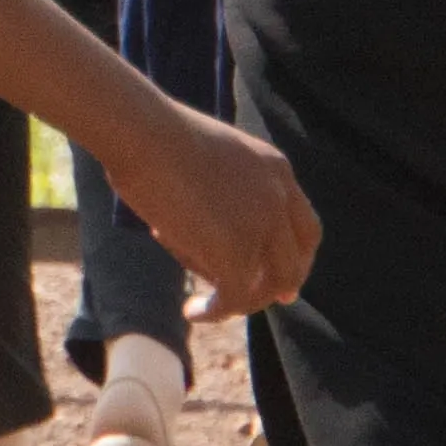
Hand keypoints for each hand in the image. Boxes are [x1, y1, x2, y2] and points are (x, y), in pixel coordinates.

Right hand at [114, 104, 317, 322]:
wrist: (142, 133)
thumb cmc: (153, 137)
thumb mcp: (209, 157)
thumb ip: (222, 188)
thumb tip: (205, 220)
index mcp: (275, 169)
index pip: (303, 224)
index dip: (295, 254)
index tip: (280, 274)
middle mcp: (278, 196)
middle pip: (297, 258)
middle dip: (281, 283)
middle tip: (263, 299)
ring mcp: (262, 224)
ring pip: (269, 284)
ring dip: (242, 301)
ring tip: (207, 307)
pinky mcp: (238, 251)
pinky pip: (236, 296)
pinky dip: (216, 310)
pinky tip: (193, 311)